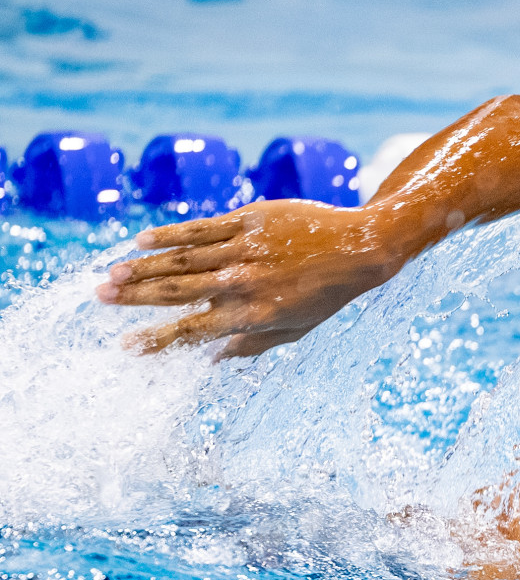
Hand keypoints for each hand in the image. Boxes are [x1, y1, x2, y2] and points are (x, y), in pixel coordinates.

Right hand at [97, 200, 405, 357]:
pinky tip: (141, 241)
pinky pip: (200, 229)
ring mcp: (244, 249)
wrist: (360, 247)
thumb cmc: (326, 294)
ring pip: (182, 258)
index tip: (126, 346)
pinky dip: (168, 235)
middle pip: (177, 291)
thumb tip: (210, 359)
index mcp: (254, 315)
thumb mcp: (294, 330)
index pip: (194, 330)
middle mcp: (244, 283)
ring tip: (112, 274)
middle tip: (100, 298)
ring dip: (142, 267)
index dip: (158, 339)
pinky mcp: (248, 220)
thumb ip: (250, 344)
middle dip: (135, 297)